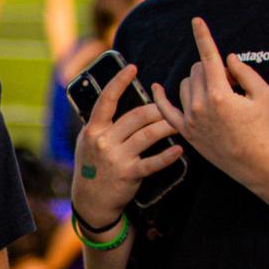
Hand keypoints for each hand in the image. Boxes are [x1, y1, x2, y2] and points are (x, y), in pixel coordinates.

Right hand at [71, 63, 181, 225]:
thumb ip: (101, 123)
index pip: (106, 100)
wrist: (90, 200)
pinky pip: (152, 162)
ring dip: (166, 126)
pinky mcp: (129, 174)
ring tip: (179, 122)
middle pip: (137, 116)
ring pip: (148, 135)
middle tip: (171, 106)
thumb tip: (118, 98)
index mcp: (93, 129)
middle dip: (157, 109)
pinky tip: (179, 149)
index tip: (133, 67)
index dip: (119, 82)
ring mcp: (117, 158)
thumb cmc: (92, 165)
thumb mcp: (88, 141)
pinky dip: (167, 155)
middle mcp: (104, 141)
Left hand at [150, 17, 268, 185]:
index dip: (203, 36)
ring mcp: (190, 119)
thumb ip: (245, 72)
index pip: (209, 57)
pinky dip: (161, 97)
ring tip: (218, 95)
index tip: (196, 20)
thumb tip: (227, 58)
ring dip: (198, 82)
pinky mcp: (185, 131)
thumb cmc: (263, 126)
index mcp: (219, 93)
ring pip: (185, 85)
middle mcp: (200, 105)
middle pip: (197, 70)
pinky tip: (156, 86)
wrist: (254, 162)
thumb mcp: (264, 94)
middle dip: (213, 69)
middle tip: (231, 84)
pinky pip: (166, 110)